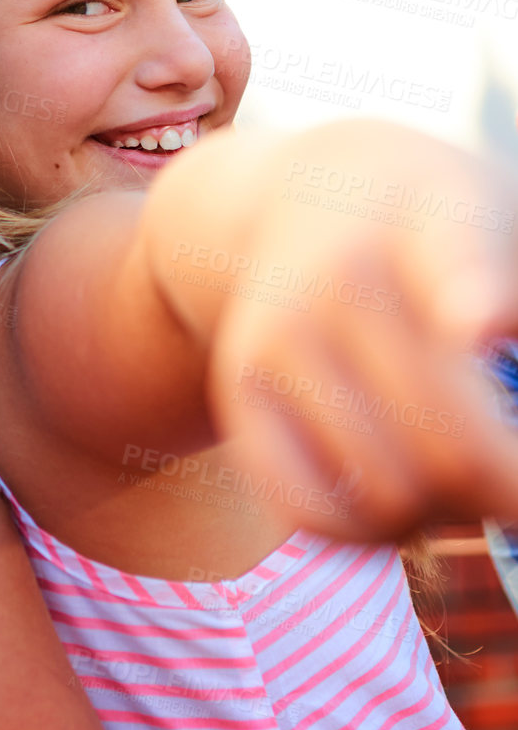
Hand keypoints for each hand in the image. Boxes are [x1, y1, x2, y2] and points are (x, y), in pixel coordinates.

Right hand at [205, 122, 517, 539]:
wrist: (305, 195)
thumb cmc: (440, 229)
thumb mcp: (501, 222)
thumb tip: (499, 349)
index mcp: (434, 223)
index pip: (455, 260)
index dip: (472, 300)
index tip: (481, 325)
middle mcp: (341, 281)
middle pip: (459, 449)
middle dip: (511, 493)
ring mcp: (279, 339)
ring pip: (390, 496)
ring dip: (449, 517)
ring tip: (464, 483)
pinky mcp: (239, 391)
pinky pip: (308, 509)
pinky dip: (370, 534)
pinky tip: (404, 508)